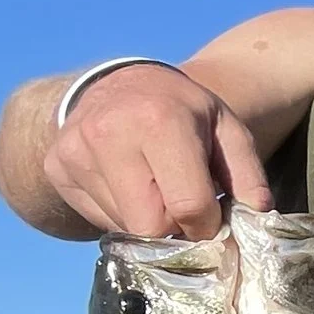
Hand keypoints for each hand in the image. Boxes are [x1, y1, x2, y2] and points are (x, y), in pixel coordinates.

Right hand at [42, 64, 274, 240]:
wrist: (122, 83)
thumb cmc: (183, 110)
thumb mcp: (227, 129)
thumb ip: (248, 175)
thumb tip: (257, 217)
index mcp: (159, 121)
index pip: (187, 207)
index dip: (206, 226)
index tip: (212, 220)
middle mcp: (109, 134)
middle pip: (149, 226)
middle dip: (175, 229)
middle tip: (185, 212)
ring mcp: (75, 151)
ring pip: (123, 229)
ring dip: (147, 221)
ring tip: (154, 188)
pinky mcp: (56, 167)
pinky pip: (98, 220)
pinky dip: (121, 214)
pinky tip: (129, 185)